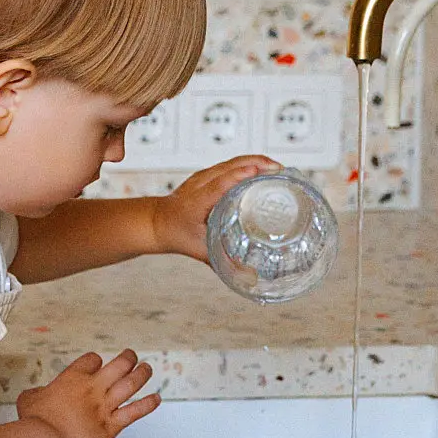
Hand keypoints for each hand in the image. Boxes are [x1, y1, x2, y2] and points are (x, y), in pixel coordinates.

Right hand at [16, 349, 157, 437]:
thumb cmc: (34, 422)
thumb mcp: (29, 398)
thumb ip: (38, 392)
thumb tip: (38, 394)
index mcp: (73, 377)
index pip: (92, 359)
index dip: (96, 361)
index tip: (97, 365)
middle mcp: (93, 388)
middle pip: (119, 364)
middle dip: (128, 358)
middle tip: (131, 356)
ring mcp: (104, 406)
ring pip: (131, 383)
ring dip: (142, 373)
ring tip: (147, 368)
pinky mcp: (111, 425)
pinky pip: (135, 411)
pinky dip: (148, 404)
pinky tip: (156, 398)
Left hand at [149, 154, 277, 262]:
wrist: (156, 222)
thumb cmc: (176, 235)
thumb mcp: (199, 251)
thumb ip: (223, 263)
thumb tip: (249, 276)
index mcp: (195, 203)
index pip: (218, 186)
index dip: (238, 177)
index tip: (257, 172)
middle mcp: (199, 185)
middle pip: (229, 167)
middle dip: (256, 164)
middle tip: (280, 171)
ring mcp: (202, 177)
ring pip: (231, 162)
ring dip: (255, 161)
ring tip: (277, 169)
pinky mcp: (207, 174)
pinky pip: (230, 164)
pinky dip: (248, 163)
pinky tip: (262, 168)